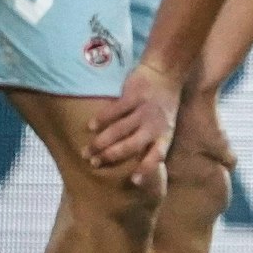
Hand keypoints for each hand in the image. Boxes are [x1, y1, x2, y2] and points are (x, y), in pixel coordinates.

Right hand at [89, 60, 180, 185]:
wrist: (166, 72)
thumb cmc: (162, 106)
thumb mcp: (165, 125)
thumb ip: (152, 142)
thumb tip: (134, 167)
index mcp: (165, 134)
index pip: (158, 155)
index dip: (146, 168)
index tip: (133, 181)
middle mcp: (155, 124)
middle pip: (131, 145)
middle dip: (111, 156)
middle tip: (94, 163)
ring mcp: (144, 109)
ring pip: (119, 130)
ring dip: (100, 142)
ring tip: (87, 150)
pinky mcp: (134, 95)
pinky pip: (114, 110)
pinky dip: (101, 120)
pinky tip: (90, 126)